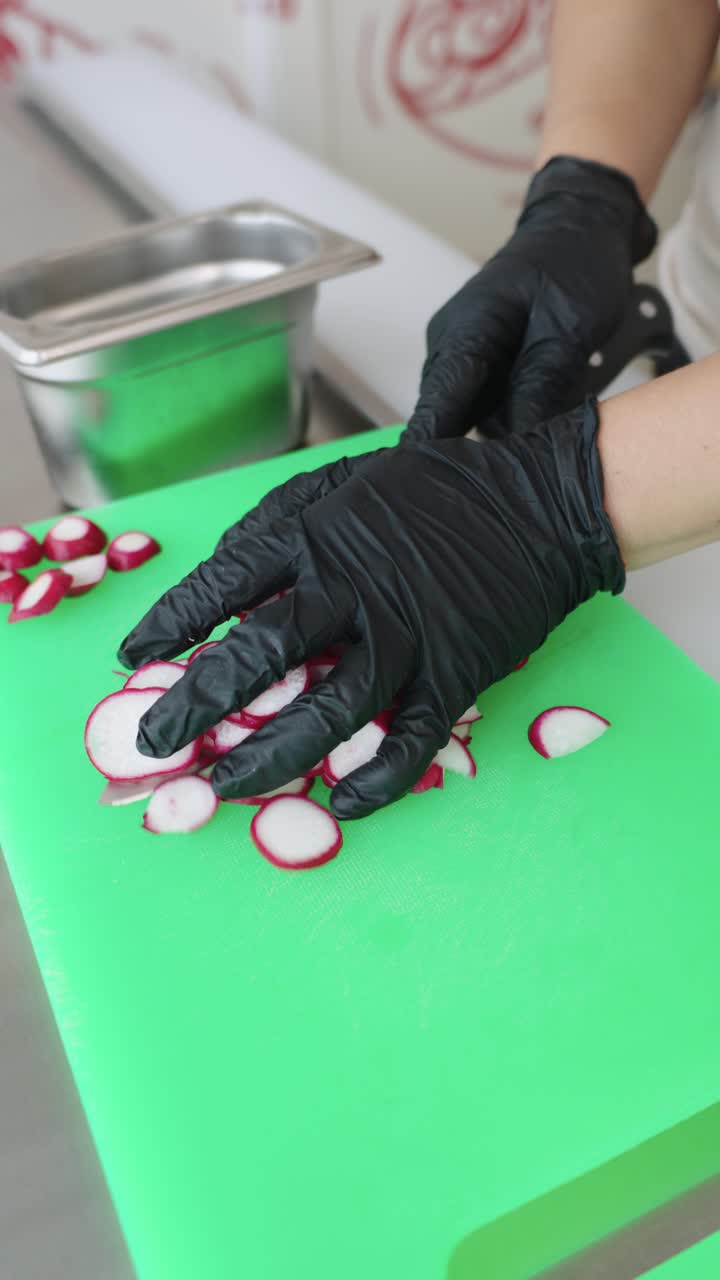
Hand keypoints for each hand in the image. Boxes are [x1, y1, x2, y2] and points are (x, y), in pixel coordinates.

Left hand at [119, 401, 622, 818]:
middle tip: (157, 744)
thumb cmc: (436, 491)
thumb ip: (278, 519)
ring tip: (222, 787)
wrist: (539, 502)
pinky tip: (340, 803)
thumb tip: (223, 567)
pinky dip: (375, 780)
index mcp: (318, 537)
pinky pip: (409, 741)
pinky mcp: (453, 674)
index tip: (135, 660)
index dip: (171, 625)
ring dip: (268, 757)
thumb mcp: (345, 477)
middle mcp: (352, 590)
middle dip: (197, 705)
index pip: (224, 586)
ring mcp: (405, 638)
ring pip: (326, 712)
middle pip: (259, 657)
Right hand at [404, 155, 656, 442]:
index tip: (422, 479)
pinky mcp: (481, 360)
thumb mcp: (570, 326)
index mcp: (467, 329)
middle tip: (517, 465)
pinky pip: (487, 400)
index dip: (431, 445)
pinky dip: (513, 410)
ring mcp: (463, 351)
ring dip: (505, 424)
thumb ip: (540, 382)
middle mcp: (453, 342)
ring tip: (544, 422)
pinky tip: (541, 405)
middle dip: (479, 443)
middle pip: (452, 415)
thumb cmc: (574, 263)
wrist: (581, 228)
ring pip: (473, 412)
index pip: (439, 400)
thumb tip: (519, 436)